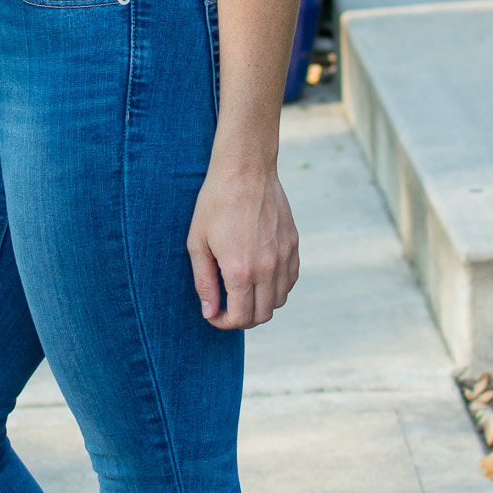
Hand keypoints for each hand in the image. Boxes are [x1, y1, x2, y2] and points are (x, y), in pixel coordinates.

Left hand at [186, 158, 298, 329]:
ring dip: (261, 304)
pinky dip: (277, 288)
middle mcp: (267, 268)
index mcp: (240, 270)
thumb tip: (209, 312)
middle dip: (242, 319)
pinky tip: (260, 277)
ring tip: (243, 292)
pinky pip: (290, 280)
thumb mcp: (198, 243)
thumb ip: (204, 282)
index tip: (214, 314)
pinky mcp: (293, 245)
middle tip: (227, 308)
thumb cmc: (215, 203)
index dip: (224, 323)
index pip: (240, 317)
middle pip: (262, 315)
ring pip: (280, 300)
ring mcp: (284, 256)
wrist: (246, 170)